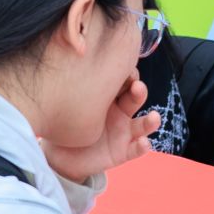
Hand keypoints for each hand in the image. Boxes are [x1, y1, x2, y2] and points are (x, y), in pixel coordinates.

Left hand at [40, 77, 159, 182]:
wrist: (60, 155)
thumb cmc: (64, 123)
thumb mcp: (67, 104)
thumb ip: (69, 87)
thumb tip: (63, 57)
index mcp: (107, 96)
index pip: (123, 80)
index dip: (128, 74)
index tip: (125, 67)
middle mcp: (119, 112)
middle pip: (135, 98)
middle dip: (139, 91)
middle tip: (137, 87)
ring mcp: (123, 132)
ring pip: (142, 124)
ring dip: (150, 120)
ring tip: (154, 118)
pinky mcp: (123, 152)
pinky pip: (135, 149)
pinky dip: (142, 146)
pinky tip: (144, 143)